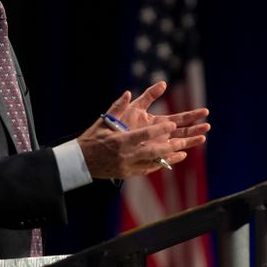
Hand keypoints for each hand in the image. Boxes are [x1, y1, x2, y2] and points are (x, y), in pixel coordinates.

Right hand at [77, 82, 208, 178]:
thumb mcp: (105, 121)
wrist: (81, 162)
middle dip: (170, 146)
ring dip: (170, 156)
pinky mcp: (129, 174)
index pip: (144, 135)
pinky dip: (162, 163)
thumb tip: (128, 93)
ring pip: (154, 162)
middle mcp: (126, 155)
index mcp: (121, 141)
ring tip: (184, 150)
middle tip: (184, 140)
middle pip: (153, 151)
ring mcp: (128, 166)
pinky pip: (149, 169)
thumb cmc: (93, 138)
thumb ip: (118, 107)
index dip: (159, 130)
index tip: (172, 124)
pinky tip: (173, 158)